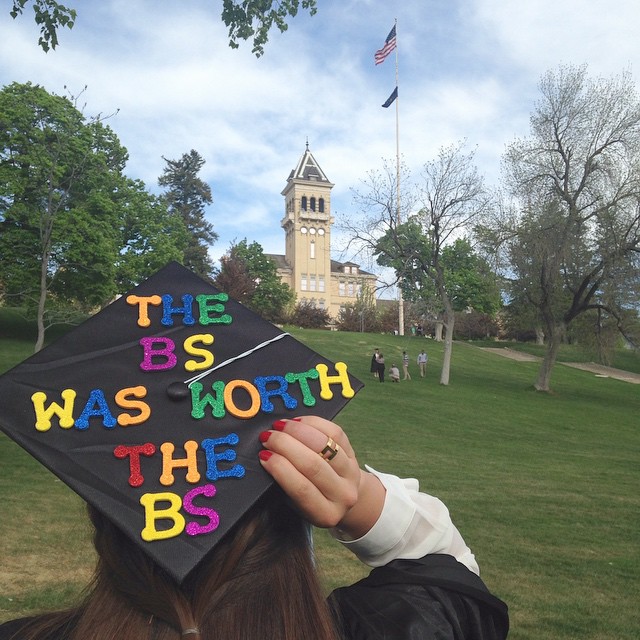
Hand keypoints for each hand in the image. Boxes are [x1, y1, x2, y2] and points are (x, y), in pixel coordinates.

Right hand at [258, 416, 385, 538]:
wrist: (341, 496)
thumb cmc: (309, 499)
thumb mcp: (295, 504)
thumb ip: (283, 485)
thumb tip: (267, 456)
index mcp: (325, 514)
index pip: (301, 489)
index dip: (281, 468)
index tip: (263, 455)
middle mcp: (343, 495)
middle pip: (313, 464)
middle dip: (285, 445)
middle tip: (268, 436)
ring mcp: (351, 474)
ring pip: (325, 445)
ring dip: (298, 431)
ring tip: (280, 425)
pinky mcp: (354, 454)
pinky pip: (335, 432)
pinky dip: (314, 423)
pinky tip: (297, 421)